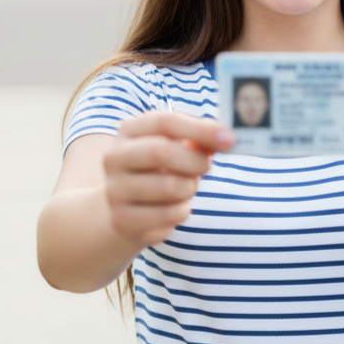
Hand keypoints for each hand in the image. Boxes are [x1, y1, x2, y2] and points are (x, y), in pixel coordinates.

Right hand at [103, 112, 234, 248]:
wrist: (126, 207)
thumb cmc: (161, 169)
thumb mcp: (177, 146)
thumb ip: (199, 139)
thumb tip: (226, 137)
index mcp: (129, 130)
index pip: (165, 122)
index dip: (200, 129)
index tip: (229, 139)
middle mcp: (115, 158)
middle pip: (161, 152)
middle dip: (195, 161)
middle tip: (207, 166)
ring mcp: (115, 190)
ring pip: (169, 187)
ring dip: (190, 188)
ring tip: (186, 187)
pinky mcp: (122, 220)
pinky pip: (168, 217)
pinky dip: (182, 212)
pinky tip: (174, 208)